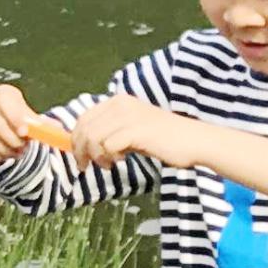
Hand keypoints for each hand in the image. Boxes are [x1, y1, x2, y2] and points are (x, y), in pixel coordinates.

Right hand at [0, 81, 46, 165]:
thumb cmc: (17, 120)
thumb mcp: (30, 119)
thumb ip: (42, 124)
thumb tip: (57, 130)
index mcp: (3, 94)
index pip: (6, 101)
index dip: (15, 116)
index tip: (25, 132)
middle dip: (12, 140)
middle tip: (23, 149)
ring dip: (4, 150)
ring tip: (14, 153)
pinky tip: (1, 154)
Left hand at [62, 94, 189, 168]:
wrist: (192, 141)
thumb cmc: (163, 139)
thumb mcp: (131, 131)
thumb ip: (110, 132)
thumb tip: (84, 145)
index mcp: (118, 101)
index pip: (84, 118)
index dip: (76, 140)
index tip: (80, 158)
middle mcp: (120, 104)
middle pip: (84, 127)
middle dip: (80, 151)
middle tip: (87, 166)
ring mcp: (128, 116)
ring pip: (92, 137)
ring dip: (96, 156)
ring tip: (109, 164)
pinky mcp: (136, 130)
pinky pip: (107, 145)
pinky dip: (109, 157)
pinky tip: (121, 160)